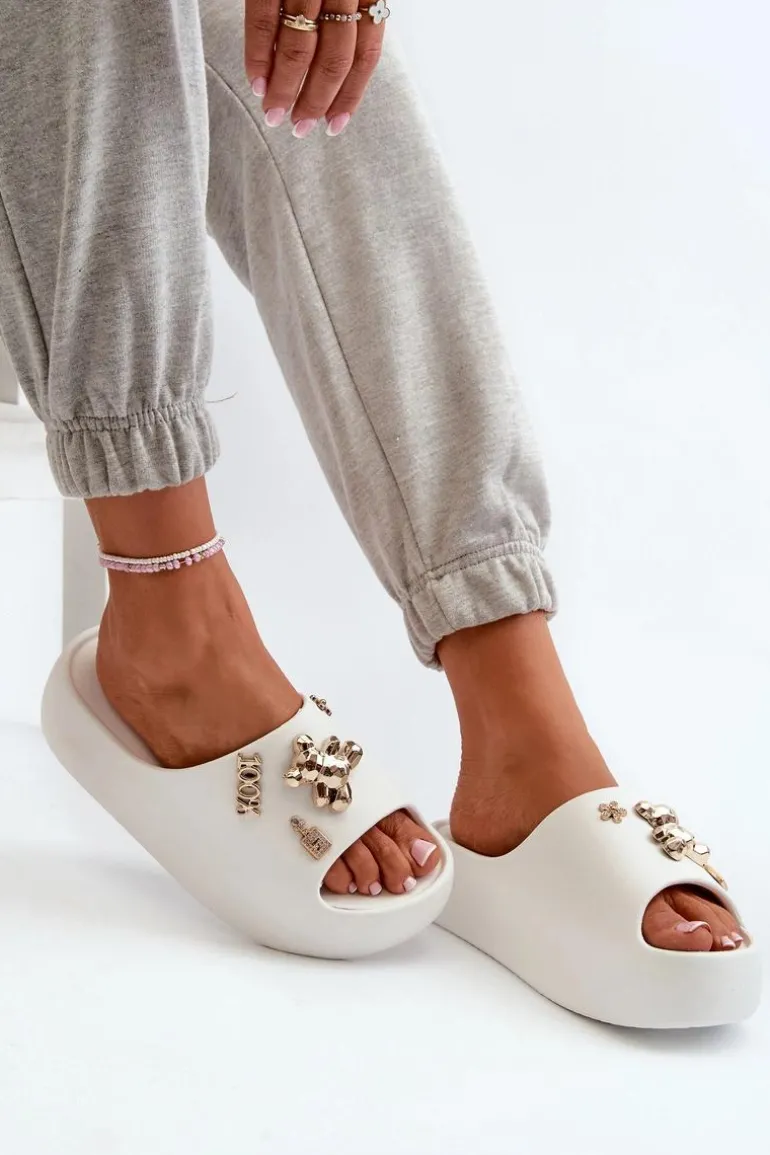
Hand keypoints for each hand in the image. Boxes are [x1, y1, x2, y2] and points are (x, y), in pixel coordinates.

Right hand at [245, 2, 389, 137]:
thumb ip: (341, 19)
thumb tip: (328, 72)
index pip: (366, 53)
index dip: (350, 94)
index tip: (334, 125)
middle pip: (334, 59)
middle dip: (315, 100)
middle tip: (299, 126)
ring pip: (301, 48)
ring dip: (286, 88)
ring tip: (273, 112)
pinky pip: (264, 22)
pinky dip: (259, 57)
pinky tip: (256, 82)